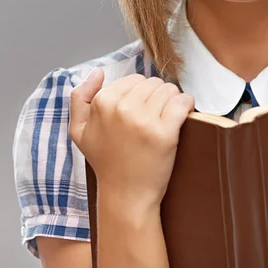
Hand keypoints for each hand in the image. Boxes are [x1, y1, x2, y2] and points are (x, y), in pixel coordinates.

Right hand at [69, 68, 194, 210]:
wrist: (125, 196)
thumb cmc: (105, 162)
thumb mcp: (80, 131)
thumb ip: (80, 98)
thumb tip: (97, 71)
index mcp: (102, 103)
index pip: (134, 80)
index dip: (140, 94)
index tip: (140, 111)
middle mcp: (121, 108)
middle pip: (153, 83)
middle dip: (156, 96)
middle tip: (154, 118)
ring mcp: (143, 120)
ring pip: (169, 89)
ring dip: (172, 101)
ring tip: (166, 119)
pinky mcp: (164, 132)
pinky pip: (183, 101)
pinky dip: (187, 105)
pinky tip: (183, 115)